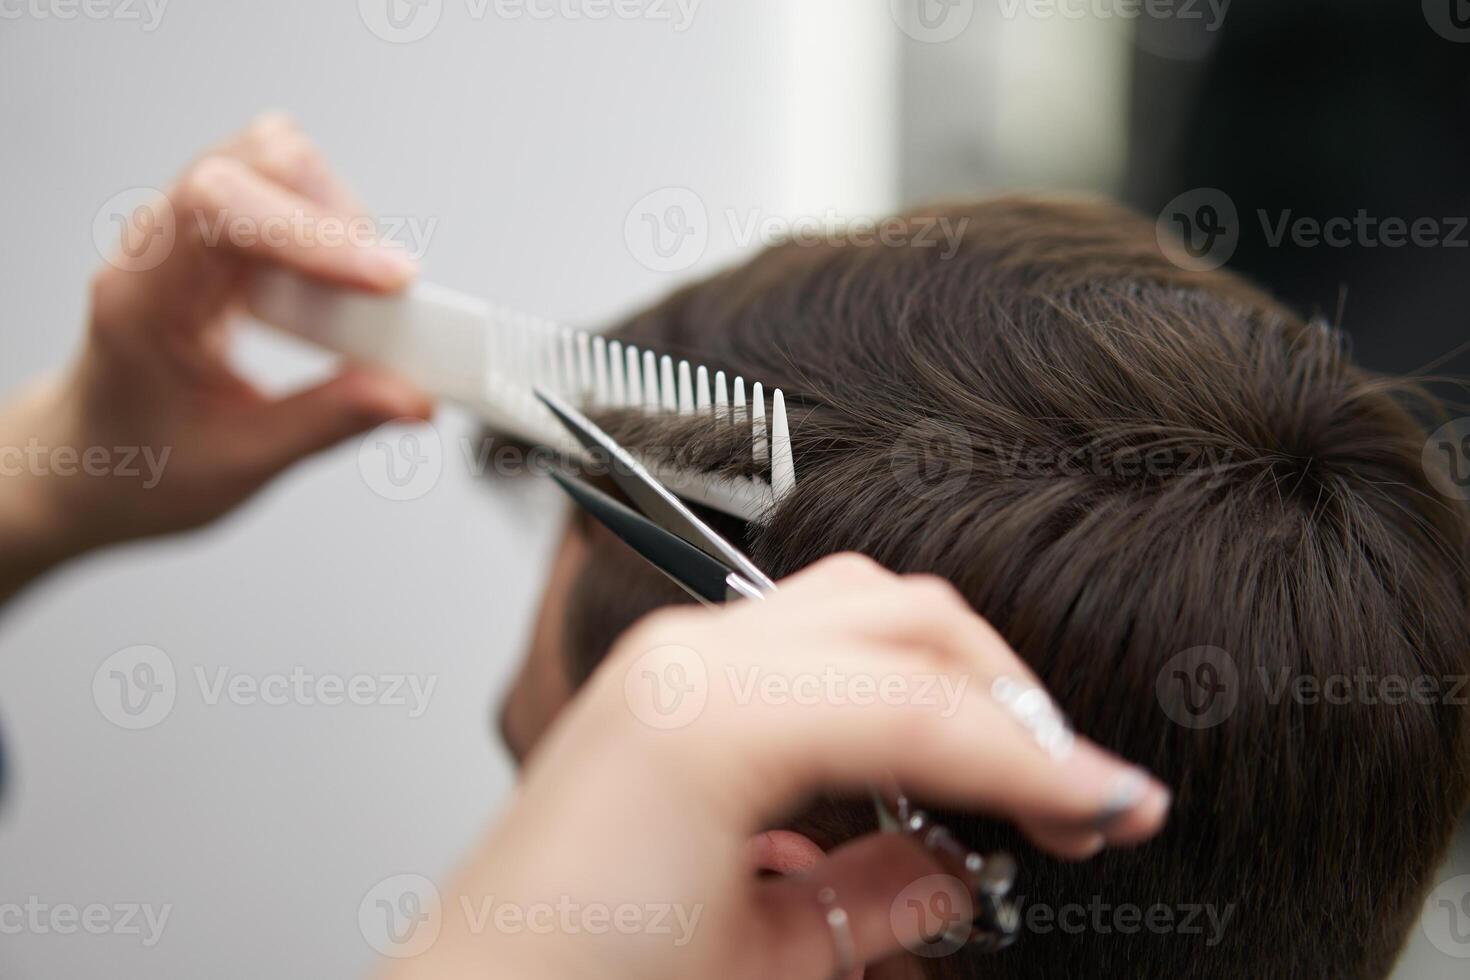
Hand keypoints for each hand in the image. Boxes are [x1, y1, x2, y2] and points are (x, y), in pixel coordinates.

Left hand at [0, 114, 431, 592]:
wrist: (89, 462)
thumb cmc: (137, 464)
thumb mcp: (238, 463)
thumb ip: (327, 422)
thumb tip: (410, 395)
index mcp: (140, 297)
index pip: (219, 208)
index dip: (314, 230)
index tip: (390, 279)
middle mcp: (159, 245)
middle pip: (259, 161)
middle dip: (340, 219)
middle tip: (385, 296)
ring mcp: (190, 232)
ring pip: (278, 161)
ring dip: (339, 218)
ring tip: (360, 297)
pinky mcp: (221, 236)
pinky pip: (287, 192)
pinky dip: (331, 228)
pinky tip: (337, 289)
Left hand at [401, 555, 1171, 979]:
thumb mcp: (759, 972)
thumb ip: (885, 900)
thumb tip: (965, 865)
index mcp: (710, 720)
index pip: (923, 707)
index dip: (1040, 760)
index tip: (1116, 804)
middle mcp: (687, 661)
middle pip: (905, 620)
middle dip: (1007, 698)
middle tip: (1070, 791)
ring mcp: (671, 660)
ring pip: (859, 604)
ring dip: (947, 675)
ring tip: (999, 767)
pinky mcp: (666, 685)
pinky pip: (804, 642)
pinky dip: (879, 681)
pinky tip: (904, 761)